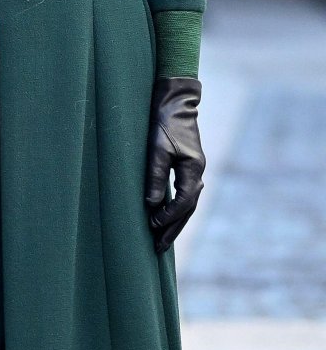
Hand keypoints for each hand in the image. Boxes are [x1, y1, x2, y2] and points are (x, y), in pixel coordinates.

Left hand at [145, 77, 204, 254]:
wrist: (175, 102)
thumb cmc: (164, 123)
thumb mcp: (156, 149)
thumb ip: (155, 177)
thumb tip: (152, 205)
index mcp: (194, 169)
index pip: (184, 202)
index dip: (168, 216)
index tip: (152, 225)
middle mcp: (198, 173)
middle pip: (188, 209)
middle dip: (173, 229)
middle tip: (158, 248)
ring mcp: (194, 171)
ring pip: (187, 205)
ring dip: (174, 222)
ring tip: (161, 240)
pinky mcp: (187, 168)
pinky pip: (183, 196)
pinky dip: (175, 210)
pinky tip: (165, 218)